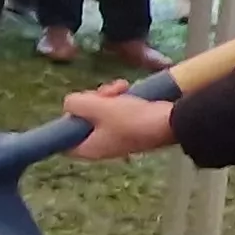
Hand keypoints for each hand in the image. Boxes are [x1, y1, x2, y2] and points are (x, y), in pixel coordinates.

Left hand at [62, 83, 177, 159]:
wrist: (169, 122)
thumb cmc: (131, 119)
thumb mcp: (97, 107)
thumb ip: (75, 104)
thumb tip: (70, 104)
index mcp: (90, 148)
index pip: (65, 142)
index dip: (66, 122)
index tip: (76, 106)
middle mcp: (101, 145)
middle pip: (83, 122)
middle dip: (91, 101)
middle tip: (104, 92)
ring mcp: (116, 136)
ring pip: (100, 113)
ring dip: (107, 96)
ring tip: (121, 86)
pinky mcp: (129, 127)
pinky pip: (115, 112)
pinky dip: (119, 99)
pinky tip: (127, 87)